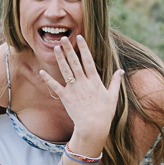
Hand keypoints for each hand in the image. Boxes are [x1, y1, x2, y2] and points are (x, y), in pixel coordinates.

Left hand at [38, 35, 122, 153]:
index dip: (84, 48)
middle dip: (69, 49)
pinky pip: (55, 87)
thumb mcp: (113, 96)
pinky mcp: (66, 98)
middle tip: (63, 38)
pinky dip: (48, 79)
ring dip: (60, 59)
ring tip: (55, 48)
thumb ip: (115, 82)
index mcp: (95, 80)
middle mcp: (83, 82)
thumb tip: (121, 71)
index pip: (88, 60)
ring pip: (65, 71)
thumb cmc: (105, 113)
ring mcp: (74, 89)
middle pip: (75, 62)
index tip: (80, 37)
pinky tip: (42, 71)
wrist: (93, 127)